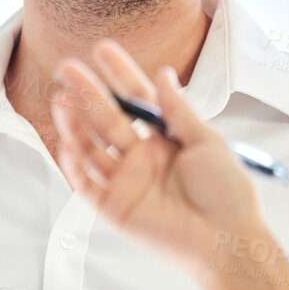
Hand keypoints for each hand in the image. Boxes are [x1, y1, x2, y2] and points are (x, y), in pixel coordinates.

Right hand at [50, 41, 260, 273]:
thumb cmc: (227, 193)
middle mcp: (141, 157)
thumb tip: (163, 74)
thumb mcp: (208, 142)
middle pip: (107, 119)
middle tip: (67, 68)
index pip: (136, 99)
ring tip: (61, 100)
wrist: (226, 239)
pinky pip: (87, 185)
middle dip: (87, 93)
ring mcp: (125, 181)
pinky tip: (66, 144)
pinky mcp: (114, 207)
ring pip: (92, 148)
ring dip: (75, 125)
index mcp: (164, 139)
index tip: (102, 50)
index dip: (119, 74)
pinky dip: (75, 166)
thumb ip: (179, 110)